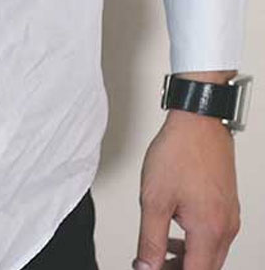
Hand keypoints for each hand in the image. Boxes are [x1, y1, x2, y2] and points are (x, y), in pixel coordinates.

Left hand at [133, 71, 240, 269]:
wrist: (198, 122)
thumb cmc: (178, 153)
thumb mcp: (154, 200)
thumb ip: (151, 239)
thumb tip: (147, 267)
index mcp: (209, 229)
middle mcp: (226, 226)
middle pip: (206, 267)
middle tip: (152, 265)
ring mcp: (229, 215)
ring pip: (211, 253)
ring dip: (187, 259)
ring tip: (159, 253)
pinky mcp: (227, 205)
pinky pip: (214, 236)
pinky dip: (195, 243)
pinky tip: (174, 234)